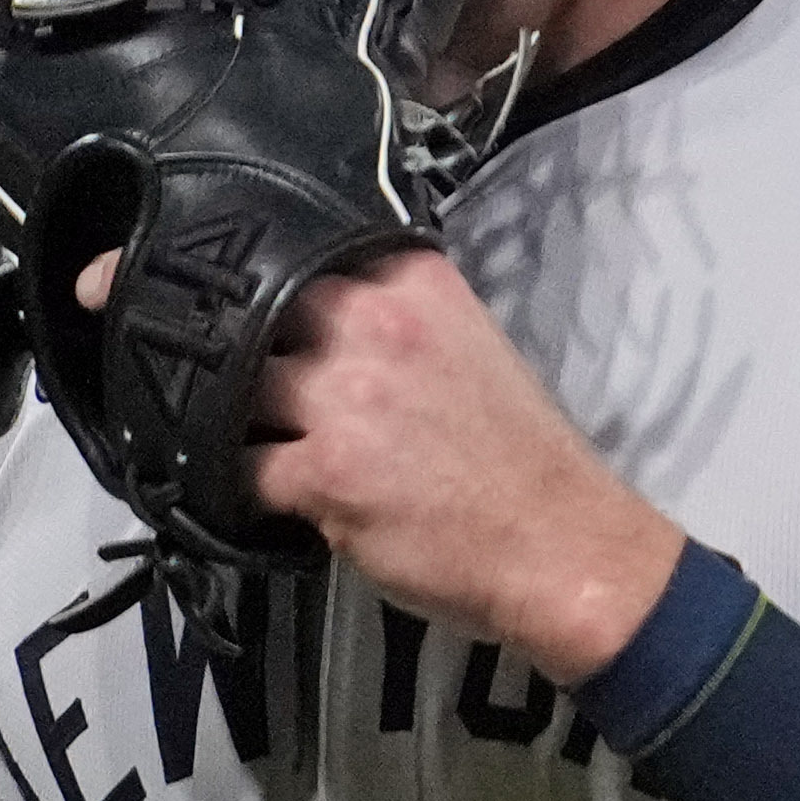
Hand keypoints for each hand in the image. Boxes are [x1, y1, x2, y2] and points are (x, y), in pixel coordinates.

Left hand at [244, 250, 681, 677]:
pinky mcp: (322, 469)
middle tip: (279, 395)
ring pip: (236, 389)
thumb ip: (401, 322)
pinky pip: (242, 470)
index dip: (285, 299)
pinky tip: (281, 496)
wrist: (562, 544)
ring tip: (277, 447)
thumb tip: (331, 331)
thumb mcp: (474, 346)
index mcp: (416, 284)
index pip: (307, 256)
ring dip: (248, 421)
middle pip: (258, 315)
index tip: (286, 326)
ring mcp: (343, 395)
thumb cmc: (525, 461)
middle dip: (259, 355)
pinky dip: (249, 488)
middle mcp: (375, 325)